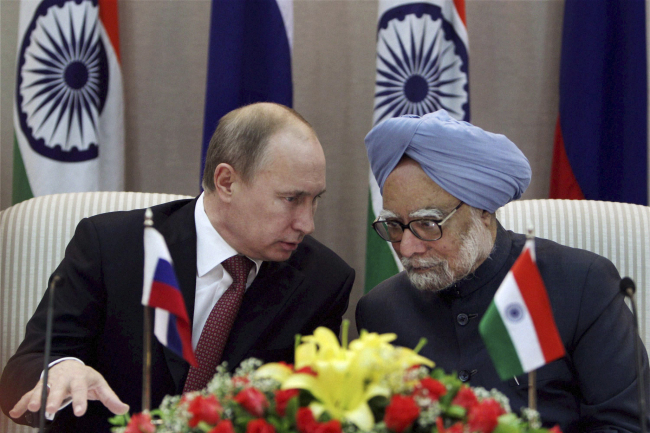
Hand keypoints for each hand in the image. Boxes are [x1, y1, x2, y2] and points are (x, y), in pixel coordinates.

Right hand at [8, 360, 128, 418]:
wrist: (69, 365)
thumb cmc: (85, 378)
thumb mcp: (99, 385)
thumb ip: (110, 398)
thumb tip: (124, 409)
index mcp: (80, 378)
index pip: (81, 389)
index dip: (80, 400)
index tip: (79, 412)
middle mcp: (64, 379)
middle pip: (59, 388)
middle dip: (55, 399)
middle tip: (51, 411)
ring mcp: (50, 382)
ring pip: (43, 389)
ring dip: (37, 398)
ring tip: (34, 408)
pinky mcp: (40, 387)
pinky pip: (29, 394)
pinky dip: (22, 402)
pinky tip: (15, 412)